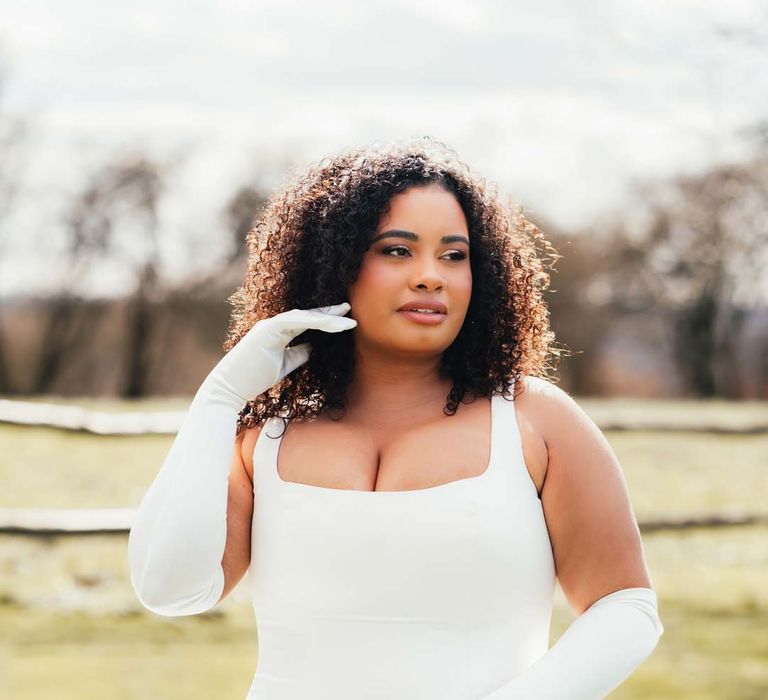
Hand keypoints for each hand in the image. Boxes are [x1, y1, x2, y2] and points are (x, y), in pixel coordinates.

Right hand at [206, 302, 356, 402]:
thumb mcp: (286, 365)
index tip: (344, 318)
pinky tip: (328, 322)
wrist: (230, 388)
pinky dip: (311, 320)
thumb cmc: (255, 378)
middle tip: (349, 309)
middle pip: (307, 315)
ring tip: (345, 321)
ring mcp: (269, 326)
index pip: (306, 322)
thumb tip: (315, 347)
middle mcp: (274, 325)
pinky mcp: (266, 331)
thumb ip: (300, 353)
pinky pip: (293, 322)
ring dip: (325, 318)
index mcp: (278, 332)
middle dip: (329, 312)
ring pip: (303, 316)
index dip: (325, 319)